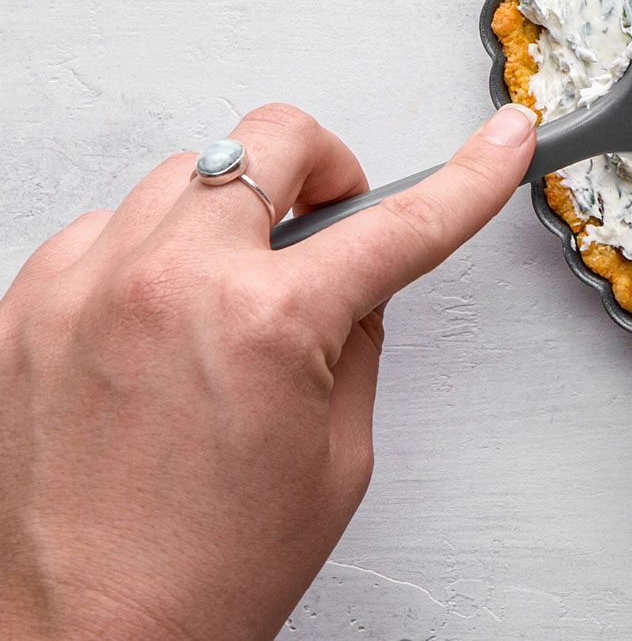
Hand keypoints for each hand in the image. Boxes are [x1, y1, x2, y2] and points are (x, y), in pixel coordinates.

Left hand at [0, 102, 536, 640]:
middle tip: (330, 225)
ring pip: (182, 177)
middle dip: (322, 171)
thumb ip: (354, 343)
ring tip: (231, 294)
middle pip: (270, 140)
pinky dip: (144, 255)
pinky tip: (159, 322)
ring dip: (228, 216)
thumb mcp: (336, 458)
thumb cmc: (202, 574)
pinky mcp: (22, 312)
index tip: (502, 139)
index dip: (470, 176)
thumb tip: (358, 280)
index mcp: (266, 324)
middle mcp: (166, 285)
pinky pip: (101, 231)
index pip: (399, 222)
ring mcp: (81, 290)